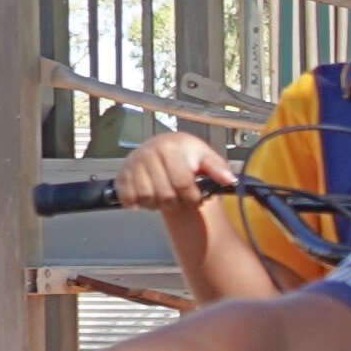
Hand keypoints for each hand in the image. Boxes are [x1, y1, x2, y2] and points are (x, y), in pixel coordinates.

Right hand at [115, 131, 233, 216]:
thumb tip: (229, 180)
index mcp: (170, 148)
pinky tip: (149, 198)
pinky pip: (128, 198)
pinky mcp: (122, 174)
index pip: (182, 182)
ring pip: (146, 197)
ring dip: (159, 204)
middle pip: (165, 194)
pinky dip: (138, 204)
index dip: (192, 197)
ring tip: (167, 197)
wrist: (163, 147)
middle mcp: (148, 153)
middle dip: (177, 202)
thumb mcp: (205, 156)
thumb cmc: (186, 154)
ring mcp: (133, 164)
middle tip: (181, 198)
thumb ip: (217, 168)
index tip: (196, 198)